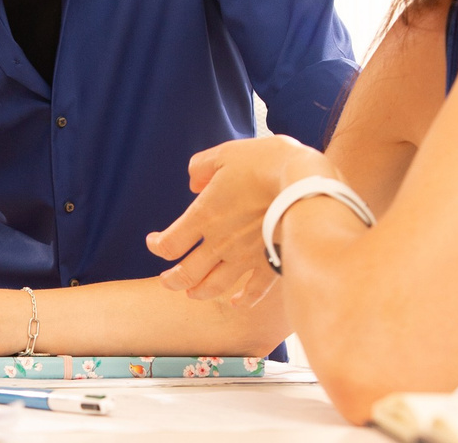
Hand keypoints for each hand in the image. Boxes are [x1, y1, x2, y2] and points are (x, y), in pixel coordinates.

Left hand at [145, 135, 332, 305]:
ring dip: (199, 292)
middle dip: (172, 280)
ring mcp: (245, 257)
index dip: (156, 246)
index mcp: (204, 216)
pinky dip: (242, 300)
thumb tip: (194, 181)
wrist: (303, 182)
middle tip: (167, 280)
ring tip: (192, 293)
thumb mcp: (225, 153)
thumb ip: (202, 167)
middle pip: (186, 274)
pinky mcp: (269, 262)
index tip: (154, 242)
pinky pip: (253, 291)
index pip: (169, 244)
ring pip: (214, 286)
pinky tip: (236, 303)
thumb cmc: (264, 163)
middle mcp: (220, 242)